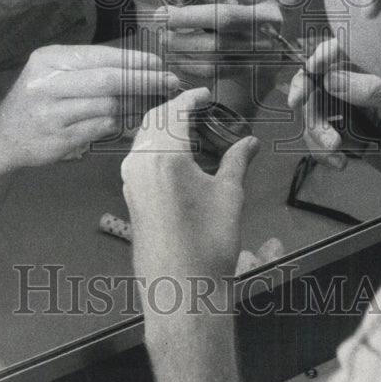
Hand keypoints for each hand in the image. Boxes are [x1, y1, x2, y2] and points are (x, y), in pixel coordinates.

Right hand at [0, 44, 177, 170]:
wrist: (4, 135)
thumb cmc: (38, 98)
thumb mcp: (53, 72)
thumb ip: (88, 67)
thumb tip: (138, 65)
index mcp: (49, 60)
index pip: (100, 57)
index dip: (133, 60)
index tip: (158, 63)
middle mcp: (48, 84)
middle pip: (107, 80)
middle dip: (143, 80)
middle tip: (169, 82)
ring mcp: (52, 113)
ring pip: (108, 105)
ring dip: (136, 104)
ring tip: (154, 102)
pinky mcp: (60, 139)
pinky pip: (101, 127)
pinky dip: (121, 123)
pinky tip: (132, 120)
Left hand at [121, 87, 260, 288]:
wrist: (181, 288)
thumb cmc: (209, 242)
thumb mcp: (229, 194)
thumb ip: (237, 160)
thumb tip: (250, 142)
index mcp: (164, 155)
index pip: (175, 111)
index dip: (191, 97)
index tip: (205, 93)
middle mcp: (140, 161)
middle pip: (155, 119)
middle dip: (176, 109)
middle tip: (200, 107)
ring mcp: (130, 179)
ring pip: (144, 137)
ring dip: (165, 127)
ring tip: (193, 130)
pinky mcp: (130, 194)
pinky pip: (139, 156)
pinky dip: (156, 146)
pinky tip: (179, 155)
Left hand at [151, 0, 282, 85]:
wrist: (266, 52)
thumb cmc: (240, 15)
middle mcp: (269, 20)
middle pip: (224, 17)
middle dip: (187, 16)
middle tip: (161, 15)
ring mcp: (263, 48)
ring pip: (216, 47)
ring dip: (182, 43)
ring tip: (164, 37)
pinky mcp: (250, 71)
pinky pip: (214, 69)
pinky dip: (189, 62)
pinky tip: (176, 55)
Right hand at [287, 38, 380, 194]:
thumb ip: (375, 92)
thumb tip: (332, 78)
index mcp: (377, 74)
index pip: (341, 53)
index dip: (321, 56)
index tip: (311, 69)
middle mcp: (360, 91)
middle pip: (317, 85)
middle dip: (308, 100)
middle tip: (303, 109)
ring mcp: (353, 116)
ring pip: (316, 116)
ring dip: (317, 133)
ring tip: (336, 150)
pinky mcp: (350, 140)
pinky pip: (322, 142)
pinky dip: (323, 153)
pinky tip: (340, 163)